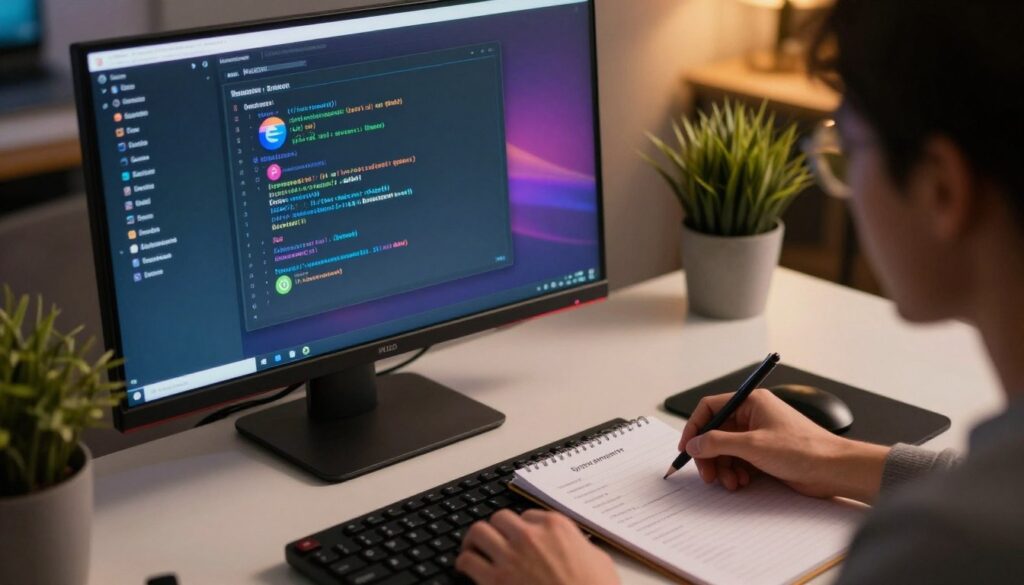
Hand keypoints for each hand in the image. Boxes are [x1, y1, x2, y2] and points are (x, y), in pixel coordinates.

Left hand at [456, 509, 619, 584]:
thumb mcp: (598, 560)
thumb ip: (579, 546)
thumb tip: (574, 546)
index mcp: (556, 526)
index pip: (528, 515)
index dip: (522, 527)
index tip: (520, 536)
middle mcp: (529, 535)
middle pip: (500, 518)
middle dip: (497, 529)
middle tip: (494, 539)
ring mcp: (510, 556)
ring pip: (478, 532)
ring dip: (475, 540)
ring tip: (474, 548)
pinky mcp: (495, 580)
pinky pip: (467, 562)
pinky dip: (464, 563)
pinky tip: (466, 568)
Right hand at [679, 388, 889, 502]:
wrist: (833, 470)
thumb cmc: (803, 449)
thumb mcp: (752, 445)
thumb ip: (717, 443)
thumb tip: (694, 442)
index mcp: (751, 402)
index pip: (711, 407)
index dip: (695, 426)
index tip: (687, 446)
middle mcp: (754, 416)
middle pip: (716, 432)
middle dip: (709, 454)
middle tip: (707, 474)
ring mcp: (759, 435)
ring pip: (727, 450)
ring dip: (723, 468)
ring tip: (730, 482)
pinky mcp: (765, 454)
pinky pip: (739, 461)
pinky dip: (736, 473)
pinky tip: (742, 482)